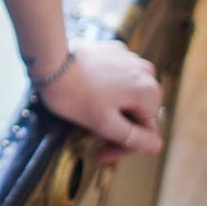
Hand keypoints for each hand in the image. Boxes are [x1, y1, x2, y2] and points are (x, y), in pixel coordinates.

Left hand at [36, 39, 163, 164]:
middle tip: (91, 136)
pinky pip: (116, 79)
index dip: (123, 148)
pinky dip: (106, 92)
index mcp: (149, 92)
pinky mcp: (112, 51)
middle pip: (137, 113)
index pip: (145, 132)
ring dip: (111, 111)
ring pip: (127, 96)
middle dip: (117, 128)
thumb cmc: (74, 94)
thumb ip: (135, 139)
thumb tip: (156, 145)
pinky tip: (88, 97)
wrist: (50, 59)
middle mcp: (146, 72)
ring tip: (87, 118)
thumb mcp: (106, 125)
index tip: (100, 154)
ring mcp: (129, 59)